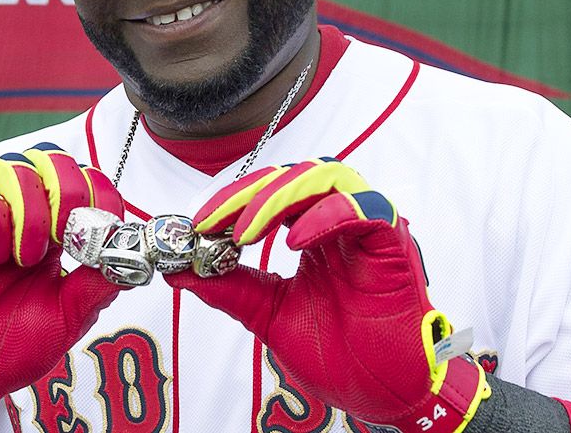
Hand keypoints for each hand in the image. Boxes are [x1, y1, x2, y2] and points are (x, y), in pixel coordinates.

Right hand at [0, 143, 125, 426]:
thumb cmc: (12, 345)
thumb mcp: (68, 318)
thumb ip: (97, 286)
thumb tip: (134, 259)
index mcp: (59, 232)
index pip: (87, 180)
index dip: (102, 193)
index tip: (104, 228)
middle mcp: (25, 214)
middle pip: (54, 158)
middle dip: (70, 190)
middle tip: (65, 236)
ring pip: (16, 166)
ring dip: (31, 211)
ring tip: (25, 259)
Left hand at [166, 159, 489, 432]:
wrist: (380, 392)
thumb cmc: (338, 354)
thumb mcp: (268, 315)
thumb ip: (228, 287)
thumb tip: (177, 270)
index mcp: (312, 233)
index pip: (269, 194)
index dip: (231, 201)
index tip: (197, 224)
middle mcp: (340, 222)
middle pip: (293, 177)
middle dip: (247, 194)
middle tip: (214, 222)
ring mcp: (367, 228)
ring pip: (326, 178)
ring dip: (279, 197)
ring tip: (246, 230)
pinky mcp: (393, 242)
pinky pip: (364, 209)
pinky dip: (326, 215)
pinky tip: (295, 238)